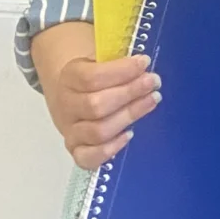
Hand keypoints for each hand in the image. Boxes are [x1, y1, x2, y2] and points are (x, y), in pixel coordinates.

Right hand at [32, 28, 161, 171]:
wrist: (70, 94)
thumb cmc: (94, 76)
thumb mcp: (99, 60)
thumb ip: (117, 63)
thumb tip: (144, 66)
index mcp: (68, 78)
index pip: (91, 78)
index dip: (121, 71)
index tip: (144, 62)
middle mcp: (66, 106)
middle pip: (96, 105)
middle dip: (130, 93)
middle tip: (153, 82)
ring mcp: (70, 131)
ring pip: (98, 131)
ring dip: (129, 116)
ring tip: (151, 101)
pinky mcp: (76, 150)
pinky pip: (89, 158)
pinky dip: (111, 149)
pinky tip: (130, 134)